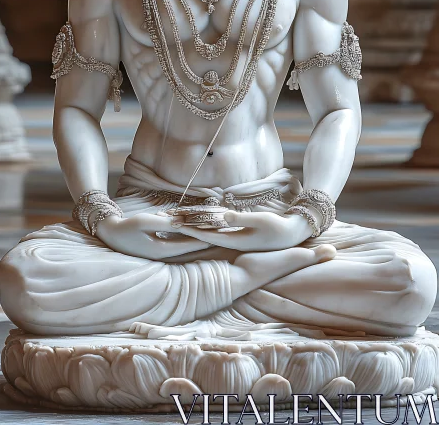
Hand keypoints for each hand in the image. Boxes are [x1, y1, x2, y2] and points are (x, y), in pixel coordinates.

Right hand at [96, 213, 210, 258]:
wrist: (110, 233)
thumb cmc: (126, 227)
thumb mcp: (144, 222)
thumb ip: (164, 223)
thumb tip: (181, 222)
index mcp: (162, 250)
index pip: (189, 244)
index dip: (205, 237)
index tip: (220, 233)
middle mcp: (163, 253)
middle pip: (189, 246)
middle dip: (205, 238)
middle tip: (222, 232)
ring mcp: (160, 251)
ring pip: (184, 244)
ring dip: (197, 236)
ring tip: (213, 230)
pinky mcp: (157, 246)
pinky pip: (176, 241)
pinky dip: (186, 235)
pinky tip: (193, 229)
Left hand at [172, 210, 314, 251]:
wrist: (293, 234)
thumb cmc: (279, 227)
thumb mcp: (261, 222)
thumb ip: (241, 220)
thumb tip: (223, 217)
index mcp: (234, 241)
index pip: (205, 235)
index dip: (188, 229)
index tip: (172, 223)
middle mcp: (231, 241)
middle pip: (202, 234)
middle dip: (184, 226)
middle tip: (164, 218)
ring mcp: (234, 238)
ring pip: (207, 231)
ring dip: (191, 225)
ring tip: (173, 218)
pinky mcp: (238, 233)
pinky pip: (216, 228)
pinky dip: (203, 223)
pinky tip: (195, 220)